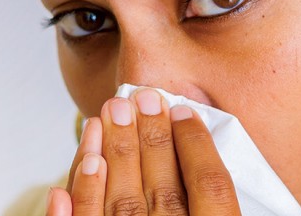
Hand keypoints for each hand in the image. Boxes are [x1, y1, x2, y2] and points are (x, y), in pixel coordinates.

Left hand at [46, 89, 240, 214]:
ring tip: (110, 113)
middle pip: (164, 190)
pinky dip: (81, 197)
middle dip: (152, 137)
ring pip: (121, 203)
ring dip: (115, 153)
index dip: (198, 145)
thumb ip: (219, 201)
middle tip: (144, 98)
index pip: (211, 188)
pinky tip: (86, 163)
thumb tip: (211, 157)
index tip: (185, 112)